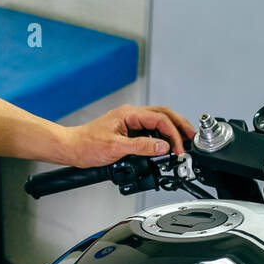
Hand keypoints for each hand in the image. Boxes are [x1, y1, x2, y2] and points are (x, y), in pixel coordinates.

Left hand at [65, 104, 195, 165]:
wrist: (72, 148)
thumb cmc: (87, 145)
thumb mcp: (116, 148)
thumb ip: (142, 147)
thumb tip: (163, 147)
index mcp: (129, 114)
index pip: (160, 119)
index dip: (173, 134)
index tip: (178, 148)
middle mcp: (131, 115)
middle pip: (163, 114)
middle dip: (179, 125)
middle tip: (192, 137)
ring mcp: (129, 122)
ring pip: (158, 121)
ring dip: (171, 130)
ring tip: (182, 142)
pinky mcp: (127, 131)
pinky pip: (149, 130)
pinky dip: (161, 136)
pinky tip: (165, 145)